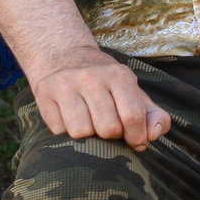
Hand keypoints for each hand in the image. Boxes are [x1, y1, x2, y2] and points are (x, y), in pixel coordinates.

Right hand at [30, 45, 168, 148]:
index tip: (135, 142)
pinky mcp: (44, 93)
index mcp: (118, 75)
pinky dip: (65, 133)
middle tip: (108, 129)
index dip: (137, 136)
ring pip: (81, 133)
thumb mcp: (133, 92)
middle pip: (107, 128)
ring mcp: (65, 84)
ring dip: (88, 137)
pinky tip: (69, 119)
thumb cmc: (105, 84)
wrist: (66, 57)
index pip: (132, 115)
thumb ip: (152, 115)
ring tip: (89, 124)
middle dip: (111, 137)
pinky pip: (58, 131)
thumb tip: (155, 132)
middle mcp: (91, 76)